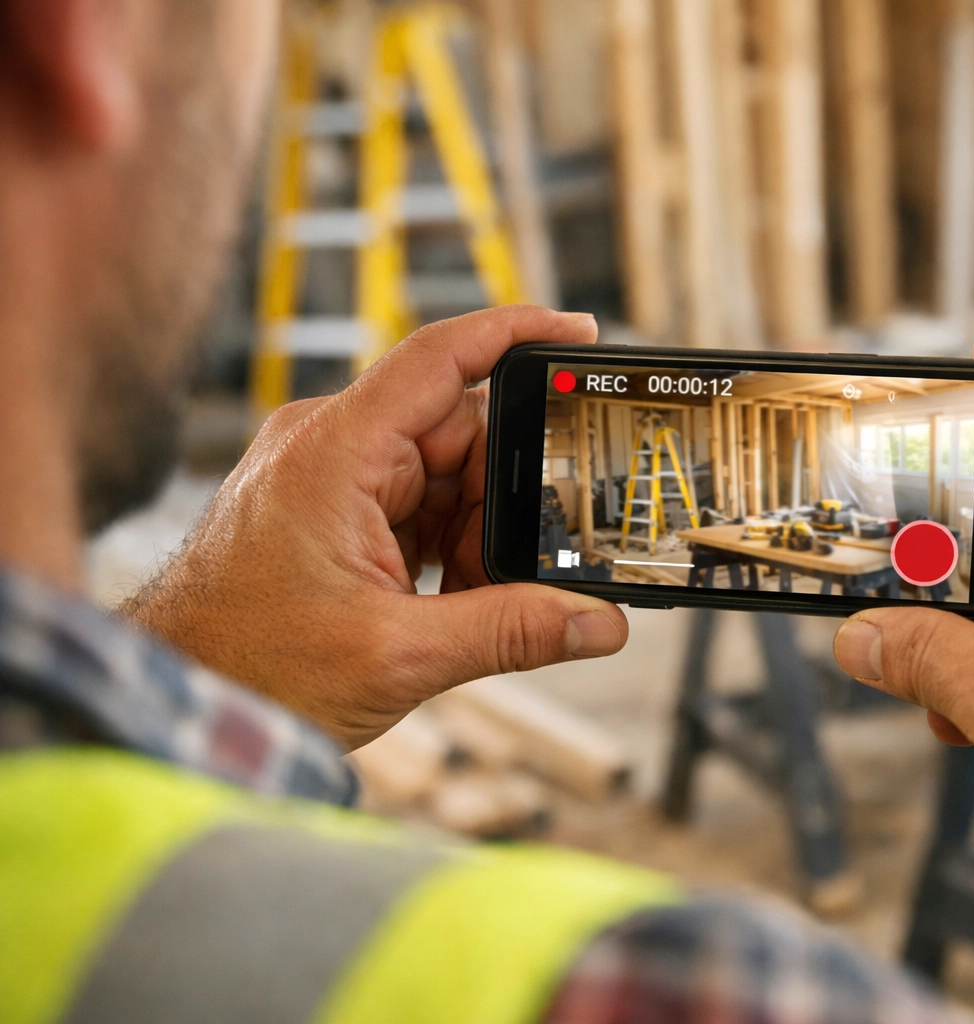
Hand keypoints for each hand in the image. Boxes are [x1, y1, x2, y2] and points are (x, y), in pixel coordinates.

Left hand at [122, 306, 628, 748]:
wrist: (178, 703)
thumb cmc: (249, 669)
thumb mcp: (399, 655)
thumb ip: (511, 631)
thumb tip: (600, 624)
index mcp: (335, 452)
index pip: (440, 359)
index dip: (518, 335)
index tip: (582, 334)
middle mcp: (331, 448)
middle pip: (460, 432)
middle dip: (508, 496)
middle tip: (541, 558)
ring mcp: (331, 479)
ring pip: (446, 477)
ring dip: (478, 534)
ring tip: (473, 600)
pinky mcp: (334, 513)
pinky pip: (418, 507)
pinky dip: (450, 549)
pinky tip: (452, 600)